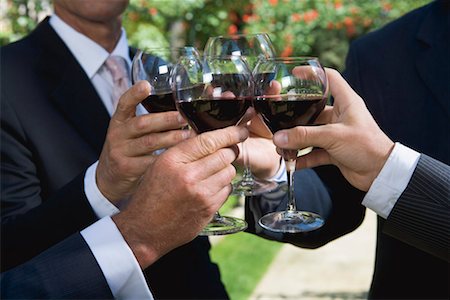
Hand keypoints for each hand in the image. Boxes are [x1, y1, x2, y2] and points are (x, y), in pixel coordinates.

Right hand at [96, 81, 189, 203]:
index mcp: (119, 121)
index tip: (147, 85)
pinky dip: (167, 158)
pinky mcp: (126, 168)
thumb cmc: (129, 150)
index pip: (124, 103)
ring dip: (171, 138)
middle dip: (166, 119)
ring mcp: (120, 151)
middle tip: (184, 117)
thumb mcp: (131, 133)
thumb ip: (149, 121)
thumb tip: (181, 110)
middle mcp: (118, 134)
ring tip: (189, 136)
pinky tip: (181, 156)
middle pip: (142, 123)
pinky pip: (150, 162)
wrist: (108, 179)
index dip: (135, 94)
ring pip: (149, 143)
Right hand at [113, 125, 248, 267]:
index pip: (209, 140)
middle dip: (230, 150)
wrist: (144, 229)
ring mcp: (201, 194)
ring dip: (226, 169)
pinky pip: (228, 190)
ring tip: (212, 172)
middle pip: (225, 154)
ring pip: (230, 172)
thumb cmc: (150, 195)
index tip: (241, 131)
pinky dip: (223, 186)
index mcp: (173, 160)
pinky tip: (209, 188)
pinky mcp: (209, 209)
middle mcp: (189, 176)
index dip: (230, 133)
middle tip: (227, 151)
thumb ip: (184, 150)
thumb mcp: (159, 165)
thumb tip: (211, 138)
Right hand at [272, 68, 393, 190]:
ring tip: (281, 146)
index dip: (312, 74)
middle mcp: (340, 115)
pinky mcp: (334, 150)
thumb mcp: (333, 136)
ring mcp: (336, 134)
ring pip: (311, 133)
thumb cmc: (367, 146)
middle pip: (313, 109)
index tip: (294, 74)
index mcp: (346, 102)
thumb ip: (304, 136)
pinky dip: (303, 158)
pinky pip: (314, 152)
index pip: (329, 78)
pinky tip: (292, 163)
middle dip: (295, 116)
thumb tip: (279, 137)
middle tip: (279, 119)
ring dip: (297, 140)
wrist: (381, 173)